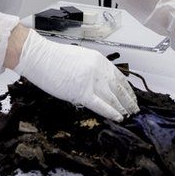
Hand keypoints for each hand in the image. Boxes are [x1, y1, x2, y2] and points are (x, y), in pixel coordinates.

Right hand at [12, 29, 138, 120]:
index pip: (119, 77)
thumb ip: (92, 69)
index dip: (127, 89)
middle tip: (134, 109)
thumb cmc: (54, 57)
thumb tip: (100, 83)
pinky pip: (101, 105)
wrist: (40, 57)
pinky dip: (111, 112)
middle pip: (119, 88)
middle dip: (128, 100)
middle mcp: (98, 70)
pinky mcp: (82, 92)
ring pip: (113, 98)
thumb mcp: (80, 57)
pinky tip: (118, 117)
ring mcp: (91, 81)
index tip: (131, 96)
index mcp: (99, 60)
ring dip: (122, 108)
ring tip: (128, 115)